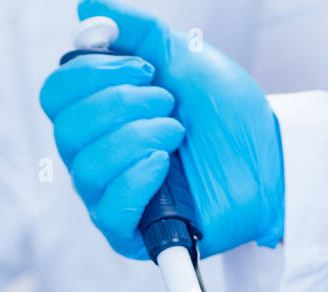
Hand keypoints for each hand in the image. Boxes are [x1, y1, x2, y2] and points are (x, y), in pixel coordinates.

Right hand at [38, 0, 282, 258]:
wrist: (270, 159)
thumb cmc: (226, 115)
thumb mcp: (183, 56)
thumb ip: (136, 30)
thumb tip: (87, 9)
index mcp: (97, 113)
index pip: (56, 94)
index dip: (92, 74)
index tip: (146, 69)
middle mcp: (93, 155)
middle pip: (65, 130)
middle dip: (120, 105)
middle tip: (167, 103)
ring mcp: (108, 196)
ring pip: (86, 168)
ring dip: (137, 138)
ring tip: (177, 132)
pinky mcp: (129, 233)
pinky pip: (108, 209)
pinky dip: (136, 178)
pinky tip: (164, 164)